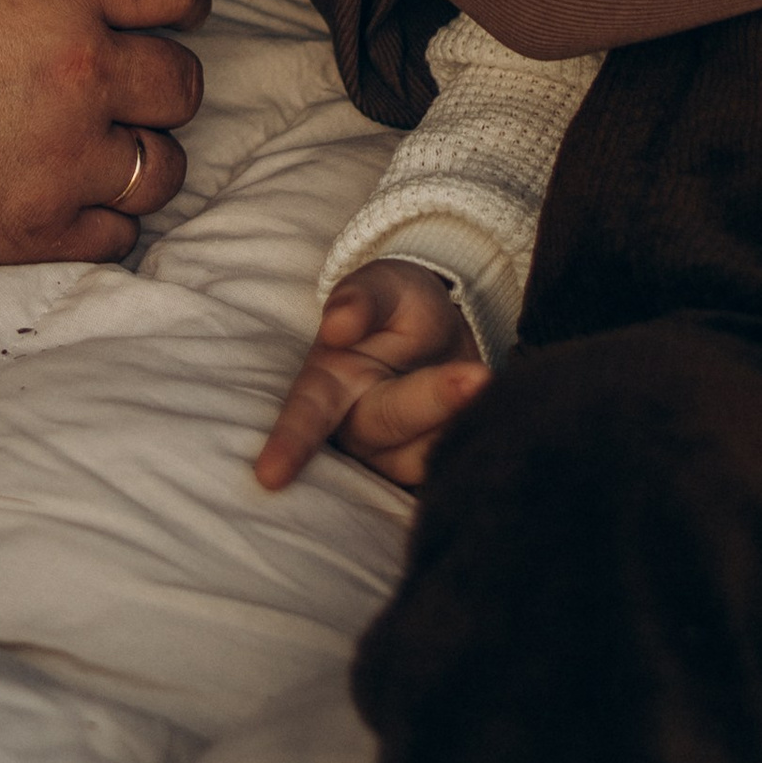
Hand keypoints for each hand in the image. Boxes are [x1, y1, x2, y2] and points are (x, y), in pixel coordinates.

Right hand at [0, 0, 207, 268]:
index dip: (181, 1)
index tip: (177, 13)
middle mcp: (80, 69)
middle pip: (181, 82)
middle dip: (157, 82)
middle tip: (126, 87)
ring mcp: (62, 159)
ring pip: (164, 167)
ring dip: (138, 156)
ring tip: (100, 150)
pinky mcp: (33, 234)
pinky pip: (116, 235)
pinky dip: (101, 219)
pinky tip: (69, 199)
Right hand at [254, 260, 489, 493]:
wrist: (445, 332)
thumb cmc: (398, 309)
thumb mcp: (383, 286)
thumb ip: (361, 299)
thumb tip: (337, 325)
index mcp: (328, 382)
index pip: (307, 413)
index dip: (290, 443)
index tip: (269, 476)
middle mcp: (354, 429)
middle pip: (388, 423)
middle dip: (434, 400)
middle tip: (479, 377)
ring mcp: (392, 459)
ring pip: (427, 451)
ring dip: (463, 417)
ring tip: (487, 378)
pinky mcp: (428, 475)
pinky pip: (454, 467)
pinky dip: (477, 438)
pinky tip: (492, 414)